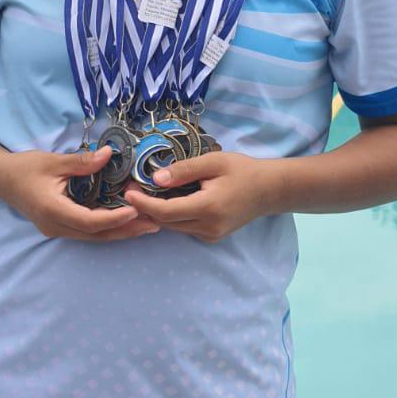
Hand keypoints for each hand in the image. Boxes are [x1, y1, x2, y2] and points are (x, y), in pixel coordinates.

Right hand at [0, 145, 161, 242]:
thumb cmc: (24, 168)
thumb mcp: (52, 161)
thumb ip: (82, 162)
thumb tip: (110, 154)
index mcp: (52, 211)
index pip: (89, 221)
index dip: (114, 218)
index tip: (136, 210)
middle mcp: (55, 226)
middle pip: (96, 235)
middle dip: (126, 230)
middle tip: (155, 223)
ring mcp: (57, 230)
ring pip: (94, 236)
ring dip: (121, 231)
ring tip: (148, 225)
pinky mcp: (59, 227)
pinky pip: (88, 232)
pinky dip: (108, 227)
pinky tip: (126, 221)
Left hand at [122, 151, 278, 242]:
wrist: (269, 190)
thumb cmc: (242, 171)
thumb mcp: (213, 161)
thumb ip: (184, 170)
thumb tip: (154, 179)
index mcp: (208, 208)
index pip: (166, 211)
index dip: (143, 204)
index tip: (127, 192)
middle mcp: (208, 227)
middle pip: (166, 222)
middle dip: (146, 208)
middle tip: (132, 188)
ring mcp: (210, 235)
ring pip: (173, 226)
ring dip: (158, 212)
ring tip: (146, 192)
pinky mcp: (211, 236)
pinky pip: (184, 227)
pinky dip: (172, 215)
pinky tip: (169, 200)